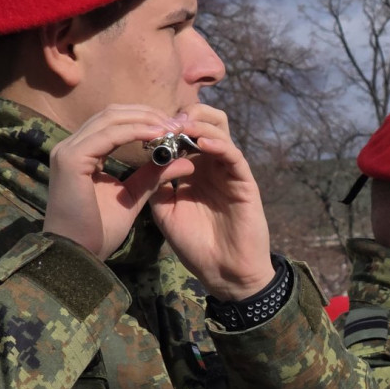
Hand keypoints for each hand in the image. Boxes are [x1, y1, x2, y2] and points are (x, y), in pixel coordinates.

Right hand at [45, 105, 184, 258]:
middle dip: (148, 114)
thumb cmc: (99, 230)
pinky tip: (158, 135)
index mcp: (82, 153)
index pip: (114, 122)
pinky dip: (135, 131)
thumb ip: (153, 175)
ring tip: (172, 128)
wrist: (78, 254)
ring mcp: (67, 150)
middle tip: (177, 123)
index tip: (174, 127)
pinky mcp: (71, 160)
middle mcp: (71, 146)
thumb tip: (184, 161)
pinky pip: (108, 135)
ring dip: (145, 120)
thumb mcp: (133, 196)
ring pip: (110, 118)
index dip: (144, 119)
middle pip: (112, 113)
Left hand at [149, 105, 274, 300]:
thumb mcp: (164, 211)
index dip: (165, 126)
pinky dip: (219, 145)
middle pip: (205, 123)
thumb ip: (155, 184)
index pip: (182, 135)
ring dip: (200, 125)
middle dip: (185, 116)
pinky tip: (201, 144)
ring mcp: (229, 172)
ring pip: (220, 132)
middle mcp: (212, 166)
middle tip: (166, 122)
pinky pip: (234, 156)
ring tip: (181, 126)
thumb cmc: (195, 245)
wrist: (223, 272)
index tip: (145, 125)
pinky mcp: (245, 182)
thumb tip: (144, 157)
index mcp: (193, 170)